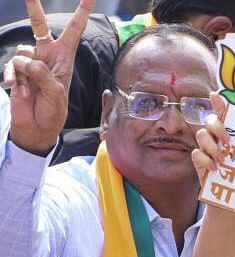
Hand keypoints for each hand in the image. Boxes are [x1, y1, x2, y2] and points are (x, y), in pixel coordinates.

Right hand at [3, 0, 93, 155]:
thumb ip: (42, 73)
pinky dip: (13, 78)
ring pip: (22, 52)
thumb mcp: (55, 92)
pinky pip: (10, 66)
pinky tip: (19, 91)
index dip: (81, 13)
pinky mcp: (15, 70)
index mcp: (65, 57)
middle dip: (34, 7)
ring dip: (24, 72)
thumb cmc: (53, 110)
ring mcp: (29, 62)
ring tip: (30, 89)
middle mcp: (46, 55)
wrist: (37, 126)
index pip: (75, 31)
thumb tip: (24, 61)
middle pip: (40, 25)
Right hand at [192, 93, 234, 210]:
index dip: (220, 103)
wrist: (228, 207)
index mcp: (234, 140)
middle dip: (218, 126)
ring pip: (201, 135)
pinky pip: (196, 154)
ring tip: (222, 161)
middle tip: (228, 141)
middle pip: (211, 121)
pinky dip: (205, 161)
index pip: (227, 117)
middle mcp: (219, 141)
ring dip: (212, 146)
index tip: (216, 95)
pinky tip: (214, 170)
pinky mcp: (198, 163)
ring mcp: (207, 151)